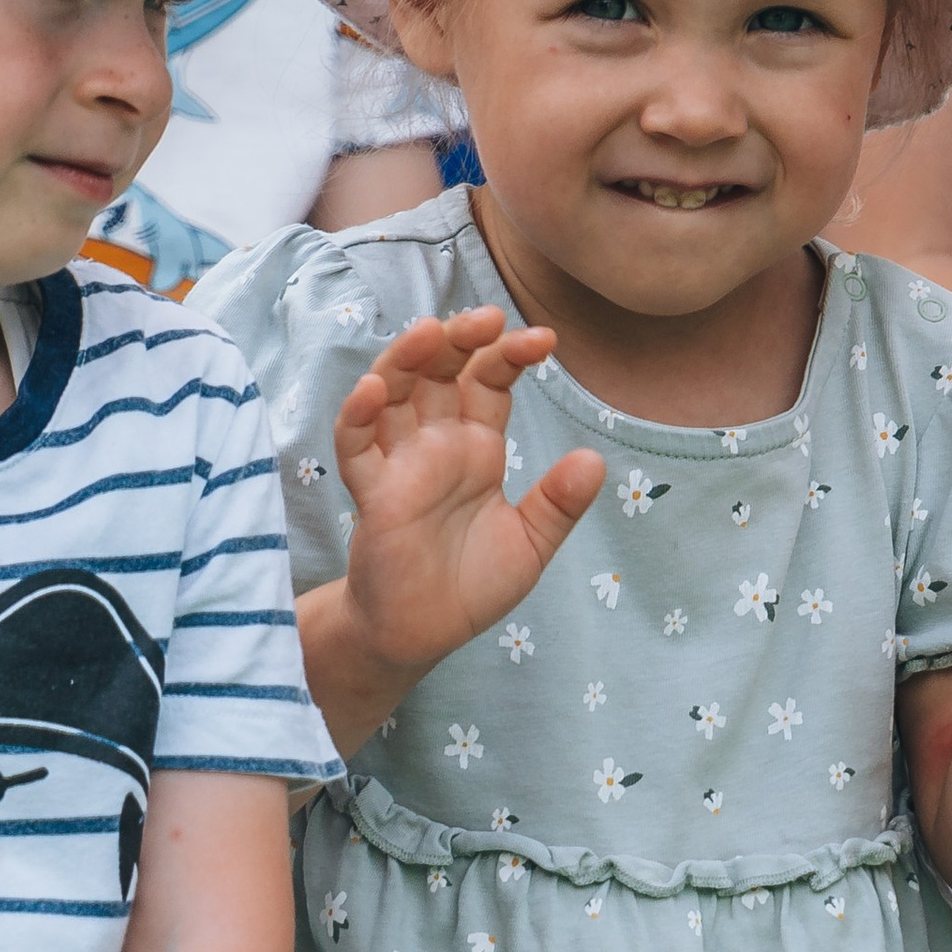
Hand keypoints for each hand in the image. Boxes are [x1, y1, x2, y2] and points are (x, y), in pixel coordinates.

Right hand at [307, 308, 605, 745]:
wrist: (423, 634)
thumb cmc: (470, 585)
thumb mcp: (529, 545)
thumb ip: (558, 505)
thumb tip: (595, 460)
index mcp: (476, 446)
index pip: (488, 381)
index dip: (510, 354)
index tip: (544, 340)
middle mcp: (435, 444)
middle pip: (438, 370)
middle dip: (458, 338)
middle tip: (486, 317)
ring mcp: (399, 464)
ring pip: (392, 393)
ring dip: (405, 359)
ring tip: (429, 332)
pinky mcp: (371, 494)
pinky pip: (356, 446)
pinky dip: (359, 415)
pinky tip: (374, 390)